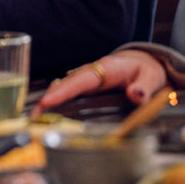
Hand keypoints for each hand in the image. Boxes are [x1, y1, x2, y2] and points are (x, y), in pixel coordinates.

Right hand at [31, 50, 168, 116]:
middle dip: (47, 100)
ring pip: (62, 89)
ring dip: (47, 103)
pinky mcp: (84, 88)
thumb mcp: (151, 77)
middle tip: (33, 117)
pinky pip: (66, 93)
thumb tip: (135, 95)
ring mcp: (85, 80)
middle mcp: (90, 73)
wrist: (141, 64)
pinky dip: (54, 103)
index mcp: (105, 69)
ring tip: (34, 120)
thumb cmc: (145, 71)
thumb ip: (144, 87)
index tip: (47, 101)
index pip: (81, 81)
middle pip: (64, 85)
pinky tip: (45, 116)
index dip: (63, 91)